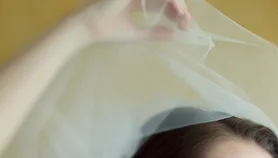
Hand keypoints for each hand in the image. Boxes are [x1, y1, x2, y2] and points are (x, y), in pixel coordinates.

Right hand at [76, 0, 190, 42]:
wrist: (90, 27)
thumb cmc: (109, 30)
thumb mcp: (137, 34)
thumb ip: (155, 33)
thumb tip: (175, 35)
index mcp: (138, 2)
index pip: (162, 4)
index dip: (175, 13)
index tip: (185, 26)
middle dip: (179, 8)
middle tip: (187, 22)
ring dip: (176, 3)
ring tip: (183, 16)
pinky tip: (177, 8)